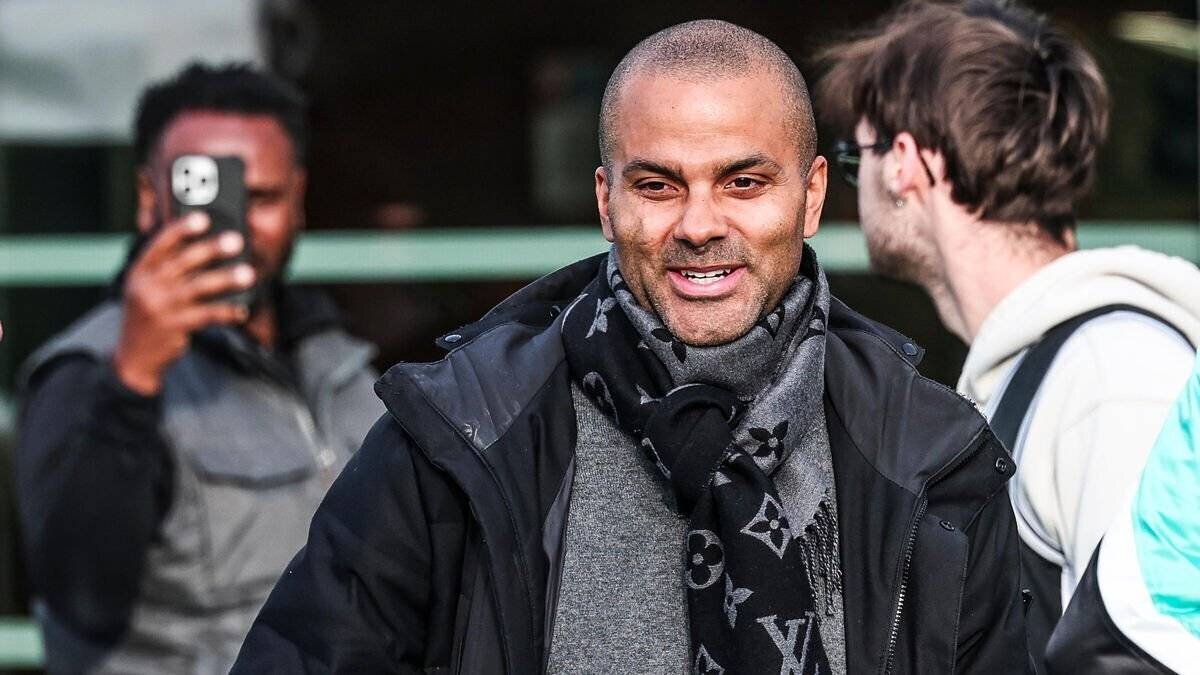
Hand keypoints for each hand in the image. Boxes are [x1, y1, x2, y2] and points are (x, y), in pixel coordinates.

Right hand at [113, 213, 254, 394]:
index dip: (181, 230)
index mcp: (140, 271)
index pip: (160, 244)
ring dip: (226, 279)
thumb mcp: (146, 288)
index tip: (202, 219)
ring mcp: (160, 308)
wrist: (134, 357)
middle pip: (183, 262)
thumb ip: (166, 268)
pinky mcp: (173, 328)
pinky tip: (242, 310)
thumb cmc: (149, 315)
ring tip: (248, 274)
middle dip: (211, 249)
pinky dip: (226, 312)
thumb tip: (204, 246)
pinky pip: (205, 316)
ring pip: (198, 288)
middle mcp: (147, 286)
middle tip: (236, 241)